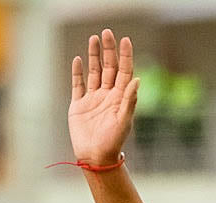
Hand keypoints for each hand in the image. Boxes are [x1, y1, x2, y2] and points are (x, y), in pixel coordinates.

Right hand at [69, 29, 138, 165]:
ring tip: (94, 39)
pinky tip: (78, 59)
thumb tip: (137, 79)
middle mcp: (108, 95)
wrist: (96, 156)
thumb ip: (130, 100)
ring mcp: (93, 99)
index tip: (125, 40)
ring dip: (94, 56)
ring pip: (94, 72)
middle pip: (109, 67)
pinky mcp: (79, 105)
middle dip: (109, 50)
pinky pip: (78, 84)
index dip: (125, 56)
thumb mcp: (124, 120)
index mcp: (120, 98)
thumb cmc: (113, 141)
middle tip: (107, 33)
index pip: (124, 72)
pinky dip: (78, 72)